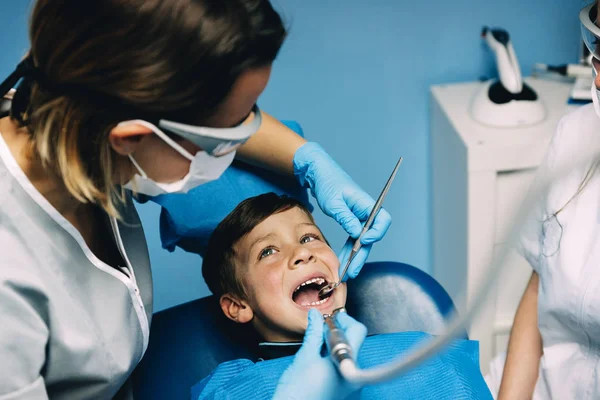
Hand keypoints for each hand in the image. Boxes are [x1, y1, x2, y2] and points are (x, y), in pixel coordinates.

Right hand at [272, 309, 366, 399]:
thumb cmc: (297, 391)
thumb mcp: (305, 357)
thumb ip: (314, 333)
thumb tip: (315, 316)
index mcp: (348, 364)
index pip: (357, 331)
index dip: (343, 319)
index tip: (329, 316)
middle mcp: (353, 374)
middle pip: (354, 341)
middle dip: (338, 330)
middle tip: (321, 325)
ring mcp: (348, 382)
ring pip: (347, 352)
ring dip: (334, 342)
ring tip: (318, 340)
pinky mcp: (341, 387)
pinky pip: (342, 364)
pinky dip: (332, 354)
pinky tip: (319, 354)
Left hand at [293, 142, 391, 277]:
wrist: (317, 174)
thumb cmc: (327, 183)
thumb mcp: (333, 201)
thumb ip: (346, 218)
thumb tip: (357, 234)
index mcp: (366, 203)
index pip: (382, 220)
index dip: (377, 232)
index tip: (364, 241)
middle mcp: (365, 212)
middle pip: (371, 236)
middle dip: (362, 255)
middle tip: (352, 270)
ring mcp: (358, 218)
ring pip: (361, 242)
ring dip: (354, 257)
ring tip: (345, 273)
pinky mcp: (350, 222)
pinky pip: (352, 240)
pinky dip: (348, 251)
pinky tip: (343, 262)